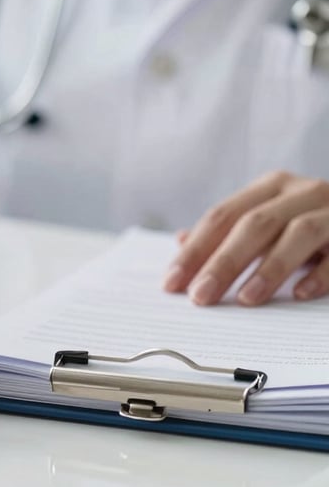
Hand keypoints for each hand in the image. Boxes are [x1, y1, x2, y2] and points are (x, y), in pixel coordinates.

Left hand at [164, 171, 328, 305]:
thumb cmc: (311, 221)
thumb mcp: (268, 219)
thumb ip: (230, 230)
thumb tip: (182, 242)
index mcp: (270, 186)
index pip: (222, 216)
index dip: (195, 250)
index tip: (172, 282)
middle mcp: (301, 192)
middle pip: (253, 225)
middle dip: (223, 262)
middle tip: (200, 296)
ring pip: (296, 234)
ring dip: (268, 268)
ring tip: (245, 299)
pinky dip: (318, 274)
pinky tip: (299, 294)